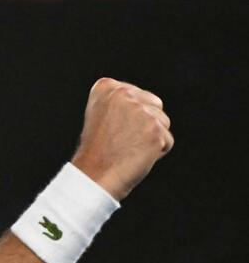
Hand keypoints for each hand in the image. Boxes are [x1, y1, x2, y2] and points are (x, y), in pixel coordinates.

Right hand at [71, 77, 173, 200]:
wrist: (94, 175)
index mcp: (106, 87)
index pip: (139, 96)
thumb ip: (121, 102)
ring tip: (128, 148)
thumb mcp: (101, 114)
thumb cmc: (97, 150)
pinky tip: (136, 156)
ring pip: (164, 122)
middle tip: (122, 140)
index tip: (112, 128)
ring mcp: (140, 111)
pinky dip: (156, 153)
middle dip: (145, 124)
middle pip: (155, 105)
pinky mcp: (154, 129)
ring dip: (152, 138)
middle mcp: (123, 94)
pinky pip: (167, 141)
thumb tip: (149, 102)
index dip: (129, 117)